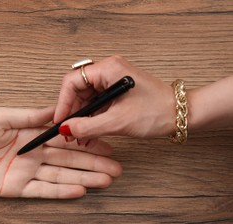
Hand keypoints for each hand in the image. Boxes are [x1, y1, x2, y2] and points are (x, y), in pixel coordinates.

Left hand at [0, 107, 120, 198]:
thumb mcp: (0, 116)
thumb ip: (29, 116)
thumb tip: (55, 111)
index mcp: (30, 135)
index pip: (64, 140)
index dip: (86, 143)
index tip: (106, 144)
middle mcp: (32, 154)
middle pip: (68, 160)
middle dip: (92, 164)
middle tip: (116, 168)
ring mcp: (26, 172)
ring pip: (60, 176)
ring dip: (83, 178)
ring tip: (105, 180)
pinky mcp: (16, 188)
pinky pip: (42, 191)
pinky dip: (61, 191)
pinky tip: (80, 190)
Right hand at [54, 55, 176, 138]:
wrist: (181, 115)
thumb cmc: (157, 112)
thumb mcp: (118, 121)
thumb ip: (88, 126)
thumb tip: (65, 129)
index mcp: (109, 69)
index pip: (72, 80)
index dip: (63, 102)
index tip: (59, 120)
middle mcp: (109, 71)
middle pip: (77, 89)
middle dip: (71, 112)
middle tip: (67, 131)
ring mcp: (112, 81)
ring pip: (86, 98)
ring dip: (81, 118)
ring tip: (78, 137)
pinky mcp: (116, 92)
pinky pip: (96, 104)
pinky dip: (91, 118)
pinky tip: (88, 133)